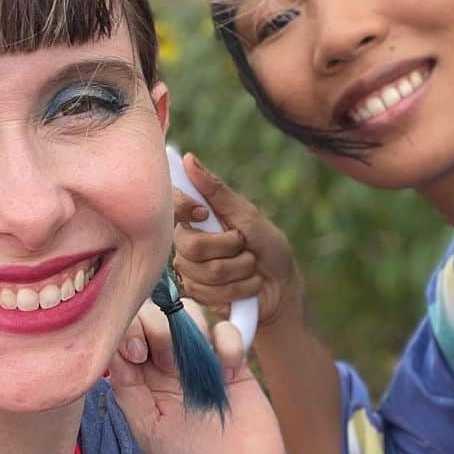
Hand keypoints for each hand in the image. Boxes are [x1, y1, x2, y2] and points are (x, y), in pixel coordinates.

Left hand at [110, 298, 286, 453]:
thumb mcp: (147, 431)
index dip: (129, 330)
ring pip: (190, 314)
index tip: (137, 352)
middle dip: (158, 327)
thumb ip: (127, 390)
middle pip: (155, 315)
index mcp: (141, 378)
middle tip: (168, 362)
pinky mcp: (234, 362)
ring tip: (197, 365)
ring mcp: (201, 360)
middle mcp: (168, 363)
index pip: (126, 333)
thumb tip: (113, 349)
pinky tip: (228, 369)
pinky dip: (225, 341)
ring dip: (190, 329)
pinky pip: (226, 331)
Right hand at [172, 155, 302, 332]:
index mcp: (196, 218)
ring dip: (241, 269)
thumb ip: (217, 191)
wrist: (282, 286)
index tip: (203, 212)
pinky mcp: (198, 295)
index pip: (171, 206)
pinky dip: (240, 288)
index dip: (182, 207)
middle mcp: (186, 242)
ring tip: (250, 267)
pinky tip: (246, 286)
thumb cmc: (267, 245)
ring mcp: (190, 270)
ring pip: (207, 272)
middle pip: (191, 246)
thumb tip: (189, 159)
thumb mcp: (248, 215)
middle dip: (230, 247)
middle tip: (244, 245)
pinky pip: (212, 293)